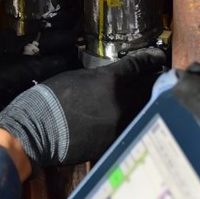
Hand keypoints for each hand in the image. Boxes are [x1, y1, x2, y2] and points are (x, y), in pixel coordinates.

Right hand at [0, 48, 165, 175]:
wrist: (38, 130)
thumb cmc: (51, 98)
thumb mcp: (77, 77)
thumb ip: (101, 76)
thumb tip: (116, 77)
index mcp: (112, 80)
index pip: (140, 65)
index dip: (152, 59)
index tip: (159, 58)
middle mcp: (123, 100)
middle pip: (150, 87)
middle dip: (156, 80)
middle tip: (161, 76)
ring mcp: (122, 123)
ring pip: (145, 108)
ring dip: (150, 100)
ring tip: (153, 96)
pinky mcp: (116, 140)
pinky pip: (133, 126)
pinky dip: (137, 119)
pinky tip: (137, 116)